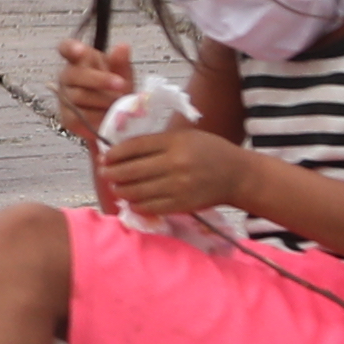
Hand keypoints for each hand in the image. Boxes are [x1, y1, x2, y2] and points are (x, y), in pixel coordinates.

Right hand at [52, 37, 138, 143]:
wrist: (119, 119)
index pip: (66, 48)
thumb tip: (123, 47)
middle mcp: (68, 77)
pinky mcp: (67, 118)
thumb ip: (120, 62)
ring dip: (103, 100)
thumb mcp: (123, 74)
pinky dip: (97, 117)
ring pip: (78, 96)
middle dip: (100, 80)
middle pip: (75, 74)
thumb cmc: (117, 91)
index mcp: (79, 61)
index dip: (70, 48)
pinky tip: (108, 116)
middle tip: (121, 84)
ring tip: (120, 104)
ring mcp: (65, 97)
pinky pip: (79, 116)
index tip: (81, 51)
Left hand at [94, 112, 252, 218]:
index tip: (105, 157)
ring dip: (121, 190)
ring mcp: (178, 187)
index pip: (134, 147)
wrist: (238, 176)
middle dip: (112, 173)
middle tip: (105, 173)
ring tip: (117, 187)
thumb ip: (155, 142)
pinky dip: (136, 204)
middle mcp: (175, 164)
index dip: (114, 153)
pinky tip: (132, 200)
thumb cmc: (209, 151)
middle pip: (131, 171)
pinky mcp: (182, 205)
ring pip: (137, 191)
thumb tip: (121, 151)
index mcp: (174, 142)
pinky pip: (150, 207)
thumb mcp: (183, 137)